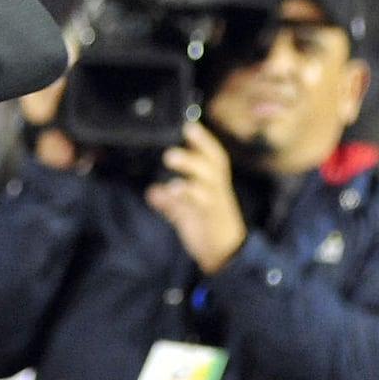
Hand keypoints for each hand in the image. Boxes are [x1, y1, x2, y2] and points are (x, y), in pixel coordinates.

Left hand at [147, 119, 248, 273]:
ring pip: (206, 178)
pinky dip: (185, 193)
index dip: (203, 140)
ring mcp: (215, 201)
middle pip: (212, 162)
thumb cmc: (207, 227)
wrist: (225, 254)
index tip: (189, 125)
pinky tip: (169, 189)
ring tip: (169, 156)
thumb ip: (169, 200)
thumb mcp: (185, 211)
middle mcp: (217, 188)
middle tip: (176, 136)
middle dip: (197, 147)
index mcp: (214, 182)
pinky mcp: (210, 216)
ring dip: (189, 165)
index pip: (212, 155)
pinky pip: (200, 202)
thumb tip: (153, 192)